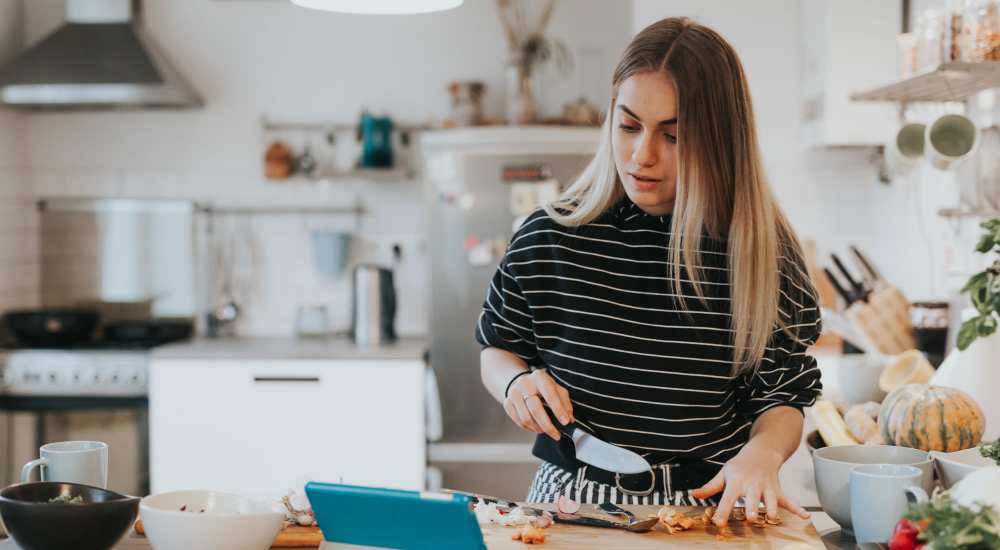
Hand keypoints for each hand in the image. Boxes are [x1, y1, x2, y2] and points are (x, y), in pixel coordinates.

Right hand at [503, 369, 572, 440]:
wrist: (522, 383)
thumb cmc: (543, 387)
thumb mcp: (556, 389)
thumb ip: (565, 403)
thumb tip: (569, 419)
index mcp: (539, 377)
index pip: (550, 395)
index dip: (558, 410)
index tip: (565, 422)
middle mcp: (524, 383)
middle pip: (535, 409)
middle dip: (547, 425)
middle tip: (556, 435)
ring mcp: (514, 393)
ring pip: (526, 418)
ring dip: (538, 428)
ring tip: (545, 430)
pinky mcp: (507, 403)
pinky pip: (519, 421)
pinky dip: (529, 428)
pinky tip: (536, 427)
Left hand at [690, 444, 808, 526]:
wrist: (761, 452)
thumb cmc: (740, 466)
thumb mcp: (723, 474)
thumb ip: (710, 486)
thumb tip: (694, 494)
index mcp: (736, 482)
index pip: (727, 498)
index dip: (722, 511)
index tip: (718, 523)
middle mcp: (752, 485)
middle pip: (752, 499)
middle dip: (752, 508)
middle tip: (750, 519)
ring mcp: (767, 488)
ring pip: (771, 499)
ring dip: (772, 508)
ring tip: (772, 518)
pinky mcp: (778, 490)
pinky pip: (788, 500)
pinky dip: (797, 509)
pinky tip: (805, 517)